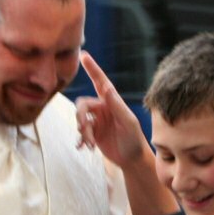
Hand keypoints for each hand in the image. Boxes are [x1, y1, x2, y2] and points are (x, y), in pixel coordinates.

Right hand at [75, 51, 147, 167]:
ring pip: (79, 120)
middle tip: (85, 132)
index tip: (83, 55)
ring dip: (83, 133)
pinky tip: (83, 148)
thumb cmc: (134, 138)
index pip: (100, 81)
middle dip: (80, 118)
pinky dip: (80, 140)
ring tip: (91, 145)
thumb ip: (116, 105)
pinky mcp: (93, 133)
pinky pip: (80, 132)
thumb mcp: (127, 122)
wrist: (132, 159)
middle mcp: (103, 108)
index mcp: (112, 102)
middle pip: (82, 105)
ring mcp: (97, 120)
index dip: (92, 68)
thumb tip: (106, 87)